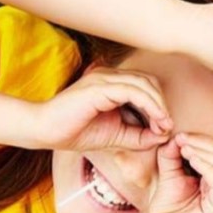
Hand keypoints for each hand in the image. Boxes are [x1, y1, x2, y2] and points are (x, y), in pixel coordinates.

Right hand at [30, 67, 171, 151]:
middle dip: (162, 104)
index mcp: (112, 84)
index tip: (165, 128)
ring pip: (144, 84)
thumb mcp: (117, 136)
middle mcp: (109, 76)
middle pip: (149, 82)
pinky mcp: (99, 86)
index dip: (160, 105)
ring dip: (159, 105)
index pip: (146, 86)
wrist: (46, 132)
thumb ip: (140, 136)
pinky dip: (149, 105)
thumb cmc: (76, 132)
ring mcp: (104, 78)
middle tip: (167, 126)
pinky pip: (132, 91)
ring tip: (164, 125)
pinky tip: (156, 120)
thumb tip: (164, 135)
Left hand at [141, 134, 212, 212]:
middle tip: (183, 139)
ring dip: (205, 153)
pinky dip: (207, 167)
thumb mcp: (168, 177)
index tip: (181, 136)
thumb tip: (175, 137)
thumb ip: (172, 157)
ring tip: (185, 148)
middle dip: (204, 144)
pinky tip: (192, 159)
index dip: (202, 142)